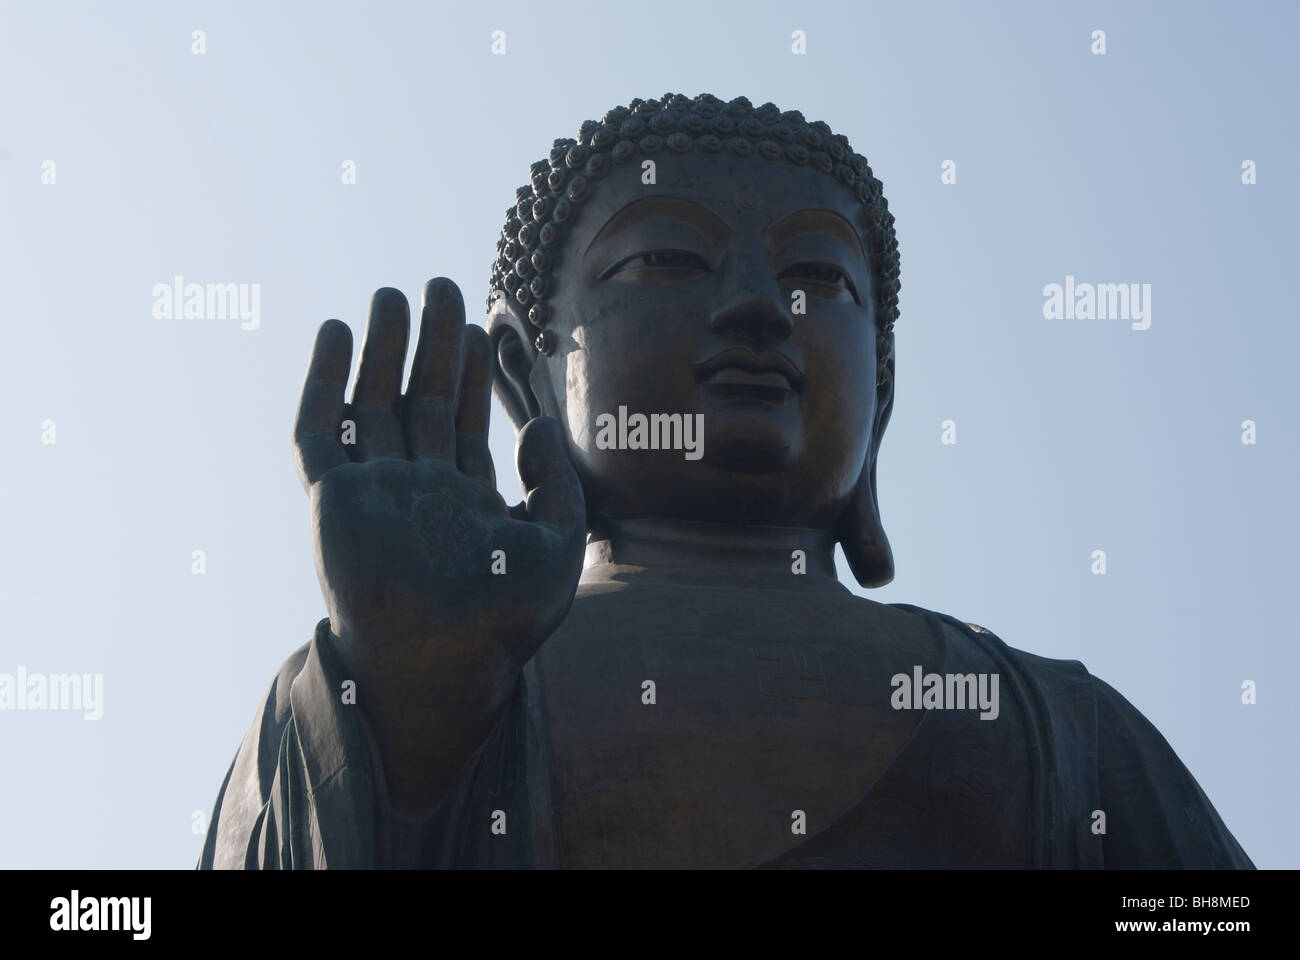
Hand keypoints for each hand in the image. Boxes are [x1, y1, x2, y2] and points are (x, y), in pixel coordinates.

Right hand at [292, 278, 585, 809]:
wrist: (440, 664)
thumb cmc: (503, 620)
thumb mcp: (558, 545)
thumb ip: (557, 484)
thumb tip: (538, 424)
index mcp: (463, 503)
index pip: (461, 422)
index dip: (469, 372)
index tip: (479, 324)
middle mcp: (414, 492)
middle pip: (418, 400)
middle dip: (430, 344)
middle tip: (442, 285)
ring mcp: (370, 493)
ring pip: (371, 403)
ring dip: (381, 349)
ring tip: (393, 294)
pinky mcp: (330, 499)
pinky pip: (319, 430)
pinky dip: (325, 380)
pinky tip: (339, 332)